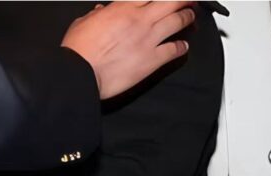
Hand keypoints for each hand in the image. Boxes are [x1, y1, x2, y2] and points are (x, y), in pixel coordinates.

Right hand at [62, 1, 195, 98]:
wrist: (81, 74)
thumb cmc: (79, 51)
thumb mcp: (83, 24)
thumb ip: (96, 15)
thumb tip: (99, 12)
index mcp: (122, 7)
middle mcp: (139, 19)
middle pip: (172, 1)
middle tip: (188, 0)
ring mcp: (148, 39)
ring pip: (178, 21)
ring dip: (187, 17)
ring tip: (190, 17)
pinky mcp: (152, 60)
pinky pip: (175, 50)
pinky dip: (182, 47)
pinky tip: (183, 47)